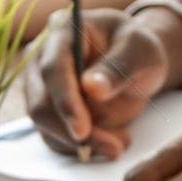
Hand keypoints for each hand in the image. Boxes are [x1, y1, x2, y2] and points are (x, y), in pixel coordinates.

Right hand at [22, 7, 181, 159]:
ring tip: (120, 143)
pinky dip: (81, 148)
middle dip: (72, 132)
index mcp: (61, 32)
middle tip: (112, 147)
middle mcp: (41, 59)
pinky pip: (55, 137)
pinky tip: (110, 143)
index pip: (52, 70)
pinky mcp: (48, 110)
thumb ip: (118, 67)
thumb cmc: (137, 48)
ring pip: (46, 125)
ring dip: (80, 144)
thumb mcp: (141, 51)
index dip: (65, 101)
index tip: (81, 130)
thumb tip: (92, 88)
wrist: (135, 61)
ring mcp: (40, 87)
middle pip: (41, 103)